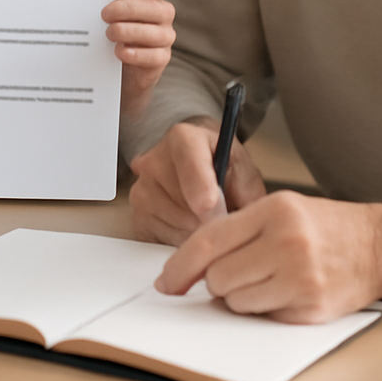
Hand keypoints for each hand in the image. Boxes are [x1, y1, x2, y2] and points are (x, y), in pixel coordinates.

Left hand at [102, 0, 175, 118]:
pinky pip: (153, 56)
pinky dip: (135, 54)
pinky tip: (120, 52)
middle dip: (125, 8)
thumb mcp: (115, 15)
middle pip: (151, 6)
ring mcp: (165, 37)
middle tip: (104, 14)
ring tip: (109, 33)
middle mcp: (163, 15)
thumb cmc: (119, 32)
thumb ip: (109, 4)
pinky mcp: (161, 58)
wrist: (124, 67)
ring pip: (154, 32)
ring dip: (128, 31)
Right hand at [129, 120, 266, 244]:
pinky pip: (161, 241)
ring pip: (176, 228)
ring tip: (206, 217)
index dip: (203, 192)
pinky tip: (189, 226)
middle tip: (223, 214)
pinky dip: (180, 241)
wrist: (196, 163)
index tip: (214, 208)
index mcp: (183, 139)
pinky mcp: (136, 217)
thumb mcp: (243, 169)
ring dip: (197, 232)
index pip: (189, 166)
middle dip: (210, 219)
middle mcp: (154, 161)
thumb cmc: (221, 166)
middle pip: (185, 206)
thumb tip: (241, 224)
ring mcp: (140, 190)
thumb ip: (245, 192)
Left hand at [155, 190, 381, 323]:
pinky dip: (264, 308)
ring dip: (239, 296)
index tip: (167, 281)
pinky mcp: (310, 309)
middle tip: (233, 272)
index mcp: (274, 211)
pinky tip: (283, 290)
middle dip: (215, 281)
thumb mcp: (280, 208)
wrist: (378, 246)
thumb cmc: (323, 226)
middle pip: (218, 277)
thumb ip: (236, 229)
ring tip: (264, 277)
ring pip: (236, 301)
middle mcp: (286, 243)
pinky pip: (262, 317)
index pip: (209, 241)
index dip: (180, 265)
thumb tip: (190, 265)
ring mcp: (300, 279)